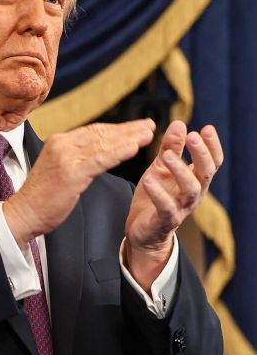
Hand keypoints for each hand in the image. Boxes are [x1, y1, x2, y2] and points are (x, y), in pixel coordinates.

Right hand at [3, 119, 155, 246]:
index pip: (93, 130)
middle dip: (128, 129)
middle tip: (150, 126)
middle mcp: (61, 144)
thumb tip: (97, 153)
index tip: (136, 127)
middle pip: (101, 133)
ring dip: (130, 138)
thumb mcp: (59, 168)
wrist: (24, 213)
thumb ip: (76, 157)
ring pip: (104, 144)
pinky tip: (135, 148)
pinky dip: (120, 152)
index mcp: (58, 142)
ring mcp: (66, 157)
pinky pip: (101, 160)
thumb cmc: (42, 197)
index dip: (118, 128)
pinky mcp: (71, 172)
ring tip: (148, 135)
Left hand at [124, 121, 222, 288]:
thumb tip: (180, 124)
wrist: (143, 230)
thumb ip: (170, 148)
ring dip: (181, 170)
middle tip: (193, 136)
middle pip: (206, 173)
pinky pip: (166, 207)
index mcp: (195, 179)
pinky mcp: (165, 220)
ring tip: (168, 155)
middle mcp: (193, 193)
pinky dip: (158, 193)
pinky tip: (150, 180)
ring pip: (190, 189)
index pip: (211, 162)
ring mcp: (181, 207)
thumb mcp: (161, 168)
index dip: (212, 146)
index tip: (206, 128)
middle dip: (201, 154)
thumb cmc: (155, 196)